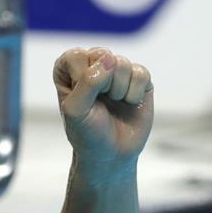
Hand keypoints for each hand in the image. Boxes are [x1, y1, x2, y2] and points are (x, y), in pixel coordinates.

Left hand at [53, 47, 153, 176]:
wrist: (110, 156)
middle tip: (99, 105)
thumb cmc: (88, 134)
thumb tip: (110, 60)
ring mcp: (117, 70)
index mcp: (71, 69)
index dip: (81, 81)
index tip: (83, 102)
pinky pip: (140, 73)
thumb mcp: (76, 111)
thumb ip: (87, 82)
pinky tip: (128, 104)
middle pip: (102, 56)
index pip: (76, 57)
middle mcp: (93, 64)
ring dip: (118, 92)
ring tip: (114, 105)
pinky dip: (134, 94)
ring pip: (122, 64)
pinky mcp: (138, 78)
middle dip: (102, 86)